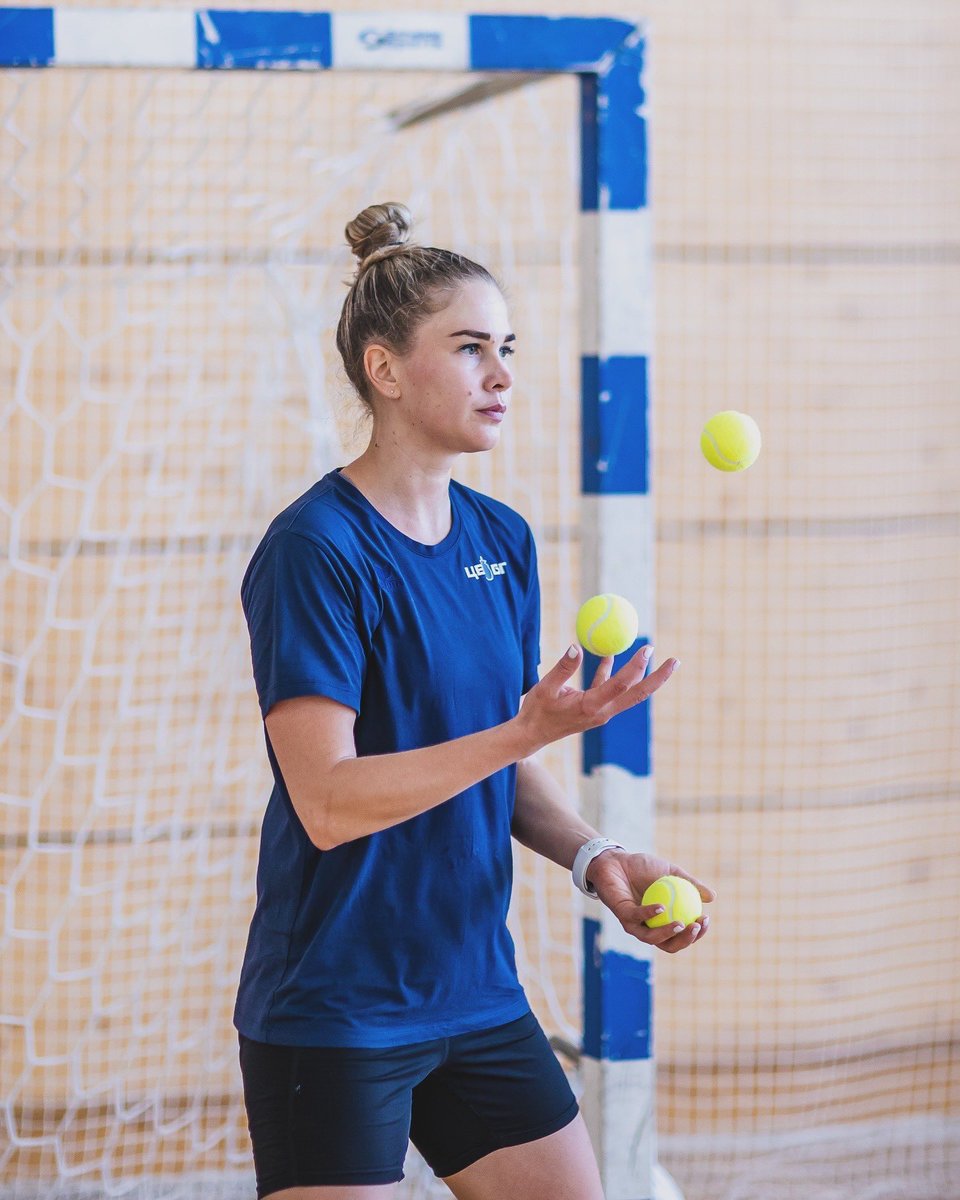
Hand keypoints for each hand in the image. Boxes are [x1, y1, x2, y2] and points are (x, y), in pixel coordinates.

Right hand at [514, 643, 677, 754]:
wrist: (531, 736)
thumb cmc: (536, 712)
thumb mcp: (545, 688)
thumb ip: (563, 668)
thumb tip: (577, 646)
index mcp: (591, 706)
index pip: (621, 685)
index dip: (636, 666)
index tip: (647, 648)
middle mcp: (602, 711)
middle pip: (638, 694)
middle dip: (659, 678)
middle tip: (676, 660)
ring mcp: (601, 712)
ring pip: (628, 692)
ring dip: (641, 675)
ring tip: (649, 653)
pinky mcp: (596, 709)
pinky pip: (610, 689)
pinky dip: (612, 673)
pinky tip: (610, 655)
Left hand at [587, 850, 714, 953]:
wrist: (616, 859)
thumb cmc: (642, 867)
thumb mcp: (671, 872)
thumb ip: (690, 884)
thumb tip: (712, 898)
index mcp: (663, 922)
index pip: (682, 935)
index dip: (696, 933)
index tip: (706, 920)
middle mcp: (649, 928)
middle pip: (670, 945)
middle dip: (686, 940)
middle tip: (696, 926)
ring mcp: (634, 924)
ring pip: (652, 939)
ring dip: (669, 933)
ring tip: (682, 923)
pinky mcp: (622, 915)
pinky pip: (637, 918)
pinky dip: (650, 913)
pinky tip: (662, 907)